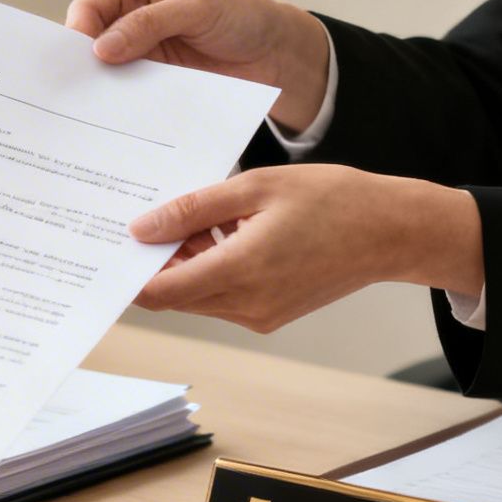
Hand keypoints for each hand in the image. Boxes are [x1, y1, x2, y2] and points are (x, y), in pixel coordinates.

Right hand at [66, 0, 331, 132]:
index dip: (78, 34)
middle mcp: (127, 18)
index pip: (89, 9)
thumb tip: (101, 48)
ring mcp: (137, 53)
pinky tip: (116, 123)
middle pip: (88, 44)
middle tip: (73, 94)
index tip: (80, 62)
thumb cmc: (240, 15)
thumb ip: (149, 23)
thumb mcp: (197, 9)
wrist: (273, 54)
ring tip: (90, 115)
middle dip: (81, 66)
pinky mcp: (149, 82)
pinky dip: (120, 107)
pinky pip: (125, 95)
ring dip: (99, 91)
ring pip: (103, 73)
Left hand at [128, 165, 484, 331]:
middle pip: (174, 296)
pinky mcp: (271, 314)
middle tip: (150, 218)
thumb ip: (193, 209)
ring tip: (198, 218)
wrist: (392, 231)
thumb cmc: (331, 200)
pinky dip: (211, 269)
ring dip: (186, 264)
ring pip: (197, 297)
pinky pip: (223, 297)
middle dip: (157, 262)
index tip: (108, 248)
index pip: (159, 292)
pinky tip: (223, 232)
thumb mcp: (254, 187)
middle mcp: (246, 304)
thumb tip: (141, 229)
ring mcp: (260, 314)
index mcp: (240, 271)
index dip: (127, 275)